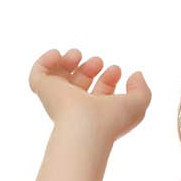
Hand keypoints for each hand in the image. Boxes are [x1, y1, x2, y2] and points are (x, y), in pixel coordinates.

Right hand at [28, 47, 151, 142]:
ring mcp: (58, 99)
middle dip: (90, 68)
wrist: (85, 127)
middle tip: (99, 61)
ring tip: (78, 54)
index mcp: (96, 113)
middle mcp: (76, 108)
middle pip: (80, 84)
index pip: (100, 94)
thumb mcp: (138, 104)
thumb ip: (143, 90)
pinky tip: (59, 54)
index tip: (116, 69)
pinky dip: (47, 60)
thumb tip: (136, 75)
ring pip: (60, 77)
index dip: (109, 78)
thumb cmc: (112, 119)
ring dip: (69, 60)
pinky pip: (38, 73)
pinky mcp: (43, 91)